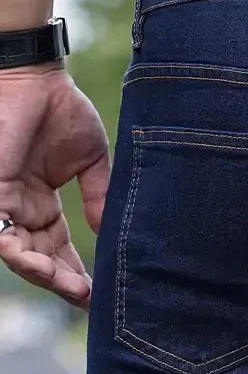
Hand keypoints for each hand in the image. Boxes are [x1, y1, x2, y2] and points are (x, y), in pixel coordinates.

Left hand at [0, 62, 109, 308]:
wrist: (32, 75)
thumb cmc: (59, 108)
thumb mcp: (91, 160)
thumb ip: (100, 196)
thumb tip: (110, 231)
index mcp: (43, 205)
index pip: (58, 251)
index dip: (77, 274)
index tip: (101, 293)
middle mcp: (21, 210)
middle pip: (41, 260)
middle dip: (63, 282)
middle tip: (89, 298)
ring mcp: (4, 204)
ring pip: (19, 255)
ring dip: (45, 276)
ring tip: (72, 289)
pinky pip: (1, 236)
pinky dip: (19, 254)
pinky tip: (40, 267)